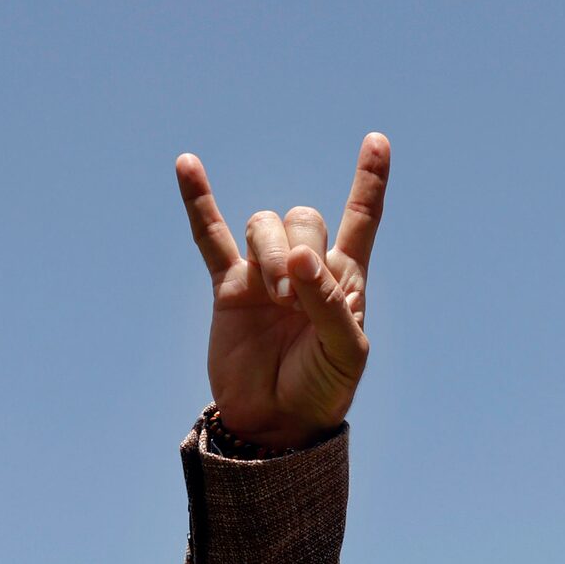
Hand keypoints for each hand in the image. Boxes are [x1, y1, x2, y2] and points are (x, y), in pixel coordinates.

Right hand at [175, 133, 388, 450]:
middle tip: (293, 300)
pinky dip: (199, 201)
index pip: (361, 219)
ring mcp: (264, 274)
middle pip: (301, 219)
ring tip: (274, 297)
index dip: (369, 181)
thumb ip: (328, 302)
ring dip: (268, 252)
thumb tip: (299, 256)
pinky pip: (210, 236)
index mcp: (343, 279)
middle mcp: (304, 268)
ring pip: (262, 225)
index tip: (377, 141)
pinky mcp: (229, 287)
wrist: (275, 422)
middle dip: (297, 250)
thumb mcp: (344, 352)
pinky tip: (187, 165)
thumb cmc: (321, 388)